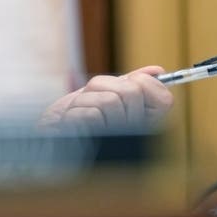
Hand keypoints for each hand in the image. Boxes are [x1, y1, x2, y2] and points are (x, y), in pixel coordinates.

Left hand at [37, 66, 173, 132]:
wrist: (52, 133)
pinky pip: (91, 115)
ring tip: (82, 111)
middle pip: (132, 91)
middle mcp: (137, 135)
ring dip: (87, 99)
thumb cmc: (81, 115)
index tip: (124, 86)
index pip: (164, 98)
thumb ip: (132, 84)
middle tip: (95, 100)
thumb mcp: (106, 94)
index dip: (141, 83)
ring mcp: (119, 142)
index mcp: (146, 123)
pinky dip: (76, 112)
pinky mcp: (99, 145)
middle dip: (105, 87)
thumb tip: (158, 72)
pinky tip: (74, 123)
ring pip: (110, 101)